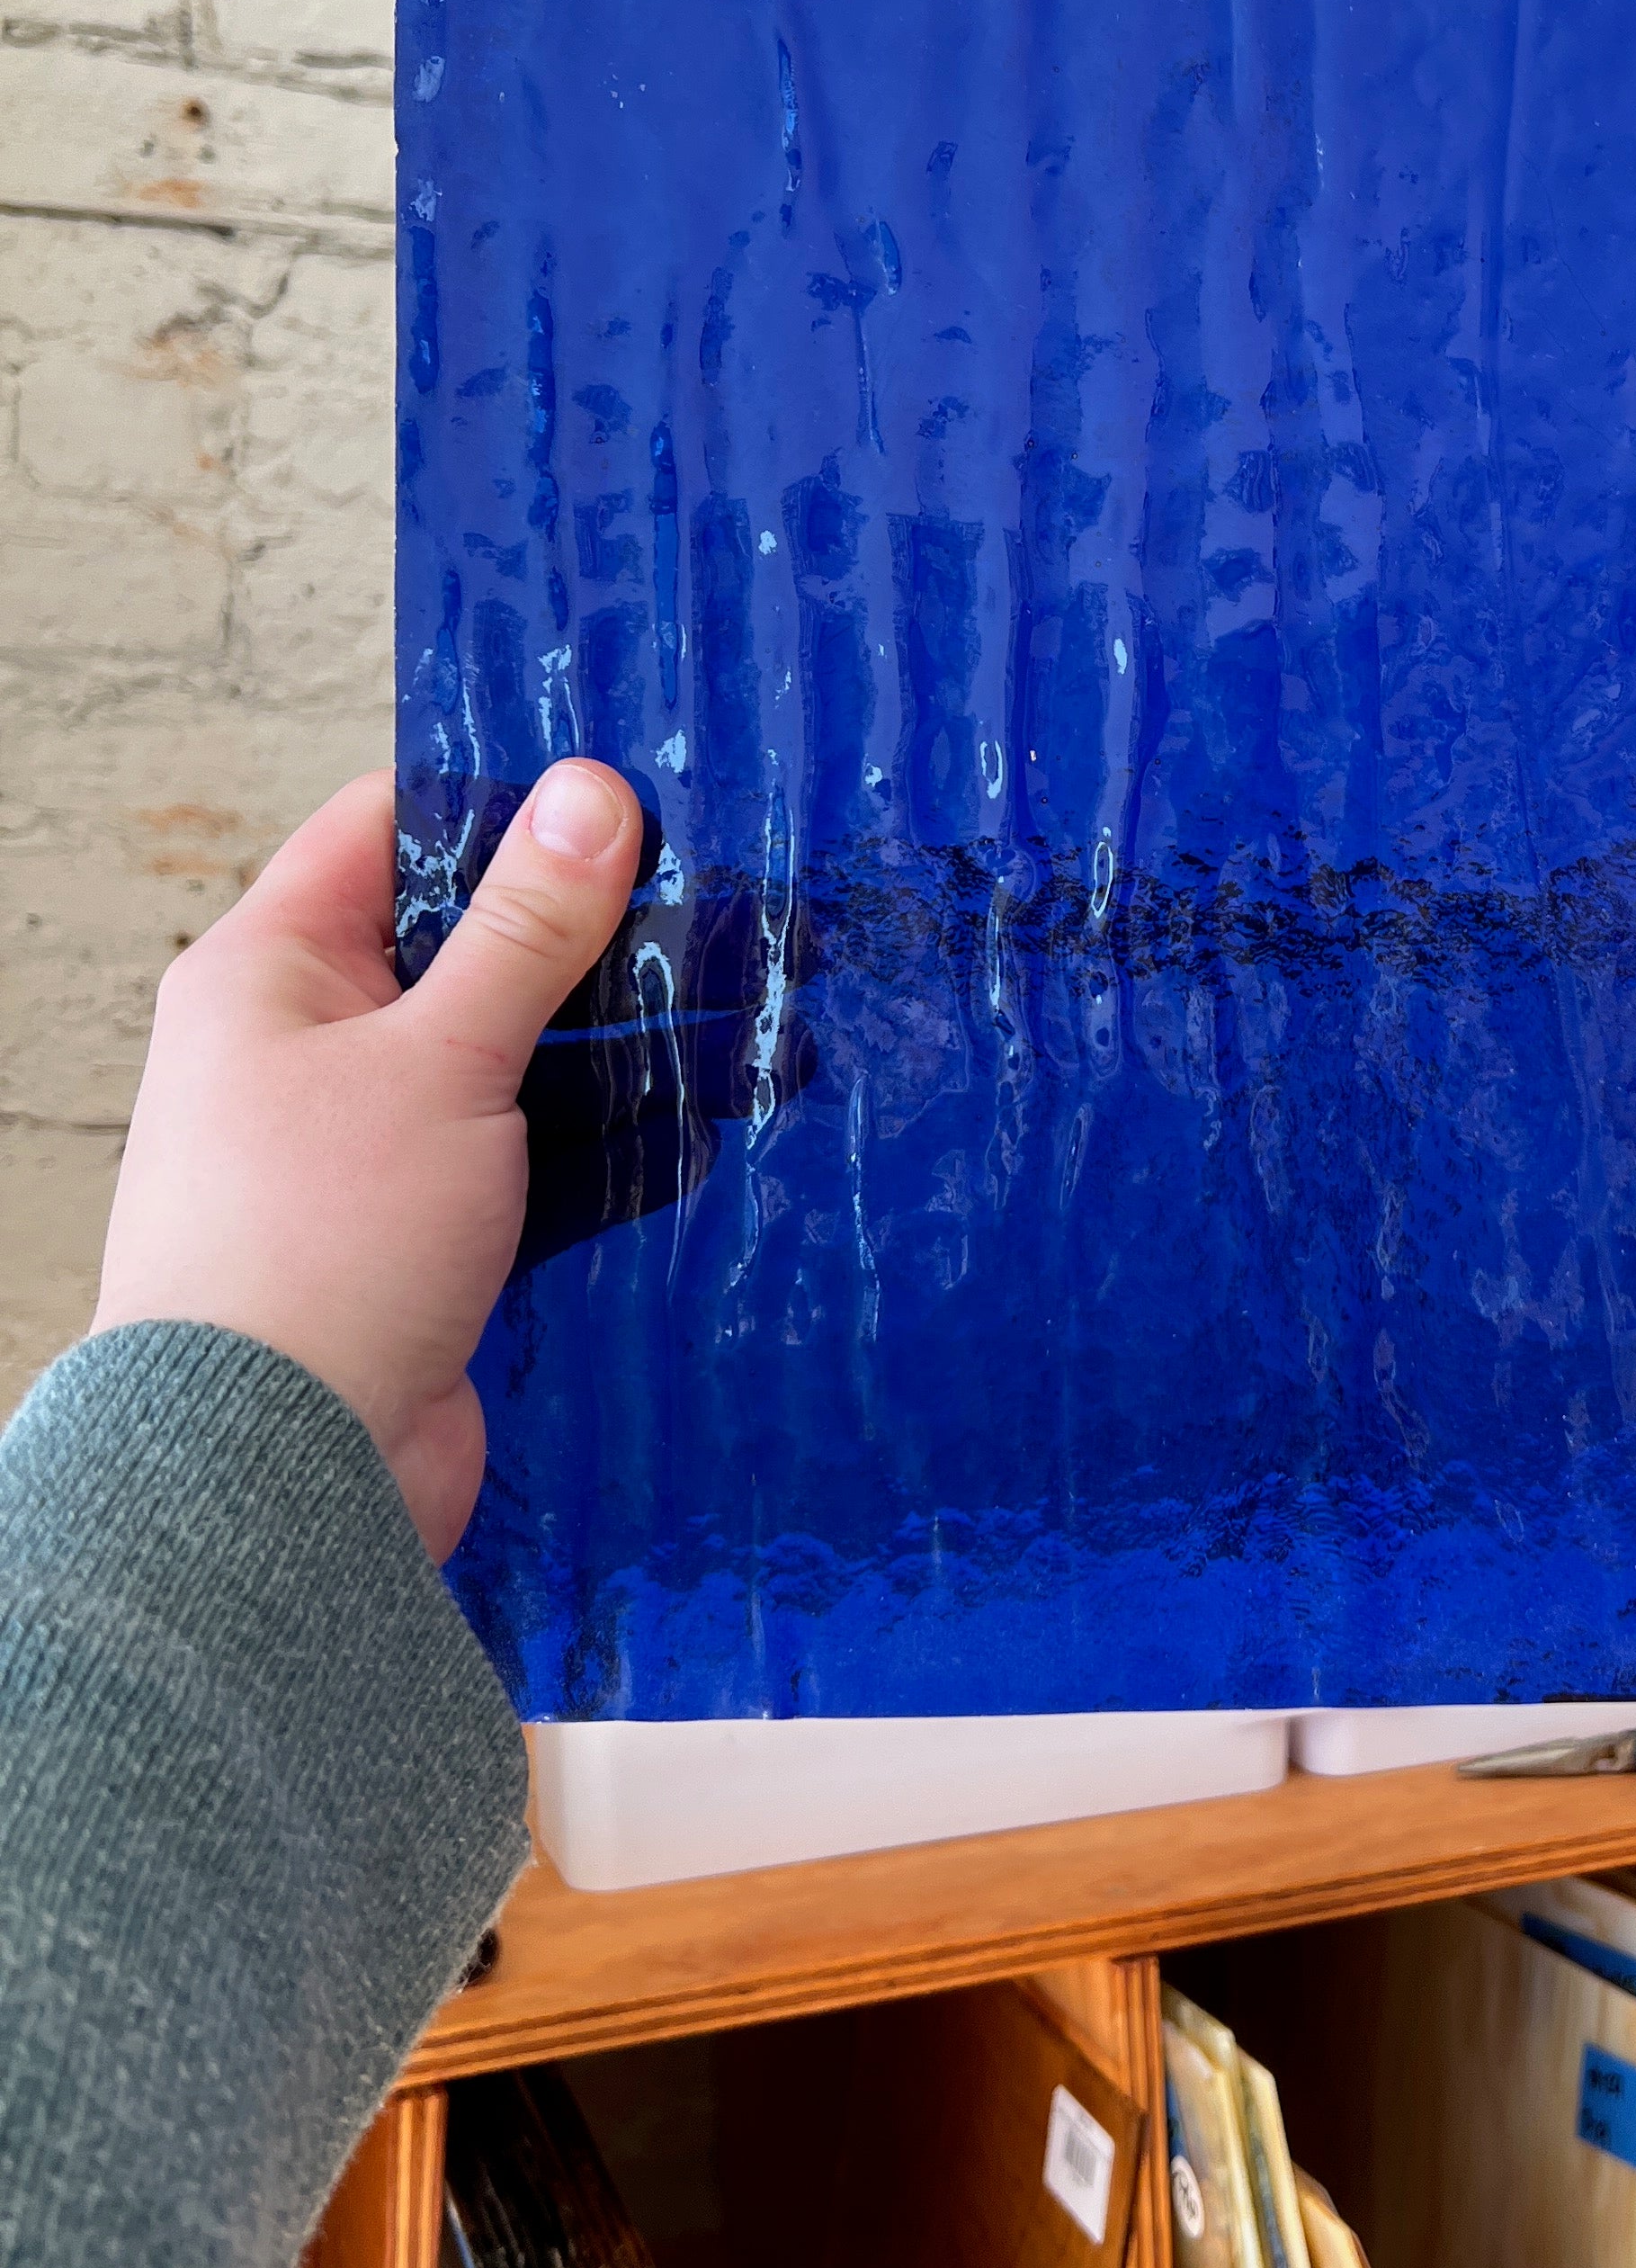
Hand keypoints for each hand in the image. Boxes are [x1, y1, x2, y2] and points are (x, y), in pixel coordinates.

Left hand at [92, 762, 642, 1559]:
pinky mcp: (424, 1240)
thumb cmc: (317, 1249)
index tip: (625, 788)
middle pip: (461, 945)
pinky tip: (697, 1125)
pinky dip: (599, 1143)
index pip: (386, 828)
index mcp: (269, 972)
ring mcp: (367, 1148)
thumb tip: (590, 794)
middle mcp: (306, 1050)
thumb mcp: (439, 1058)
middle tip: (713, 891)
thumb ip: (524, 931)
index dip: (500, 798)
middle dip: (583, 928)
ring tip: (734, 1004)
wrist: (277, 1479)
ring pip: (506, 1057)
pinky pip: (525, 1160)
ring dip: (606, 1042)